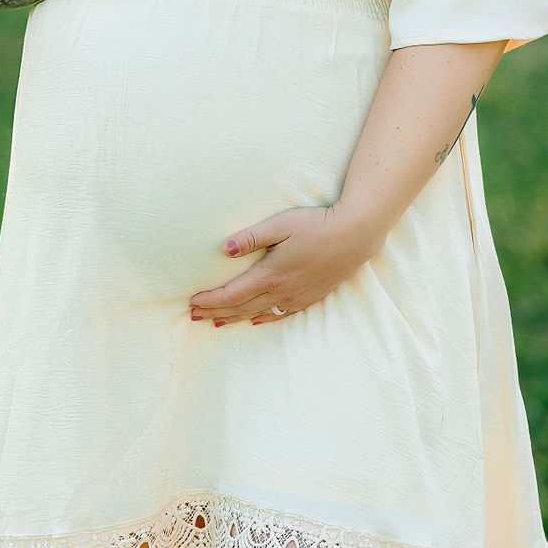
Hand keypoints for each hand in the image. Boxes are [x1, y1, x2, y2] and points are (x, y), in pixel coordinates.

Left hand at [188, 203, 384, 326]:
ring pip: (258, 314)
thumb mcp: (281, 224)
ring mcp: (297, 297)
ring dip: (235, 318)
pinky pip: (280, 315)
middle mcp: (281, 291)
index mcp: (270, 274)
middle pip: (241, 308)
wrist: (355, 235)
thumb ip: (251, 237)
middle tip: (194, 316)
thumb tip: (224, 250)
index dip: (210, 300)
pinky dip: (263, 319)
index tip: (192, 302)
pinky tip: (254, 321)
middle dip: (216, 312)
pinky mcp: (310, 297)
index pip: (232, 294)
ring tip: (216, 322)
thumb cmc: (317, 224)